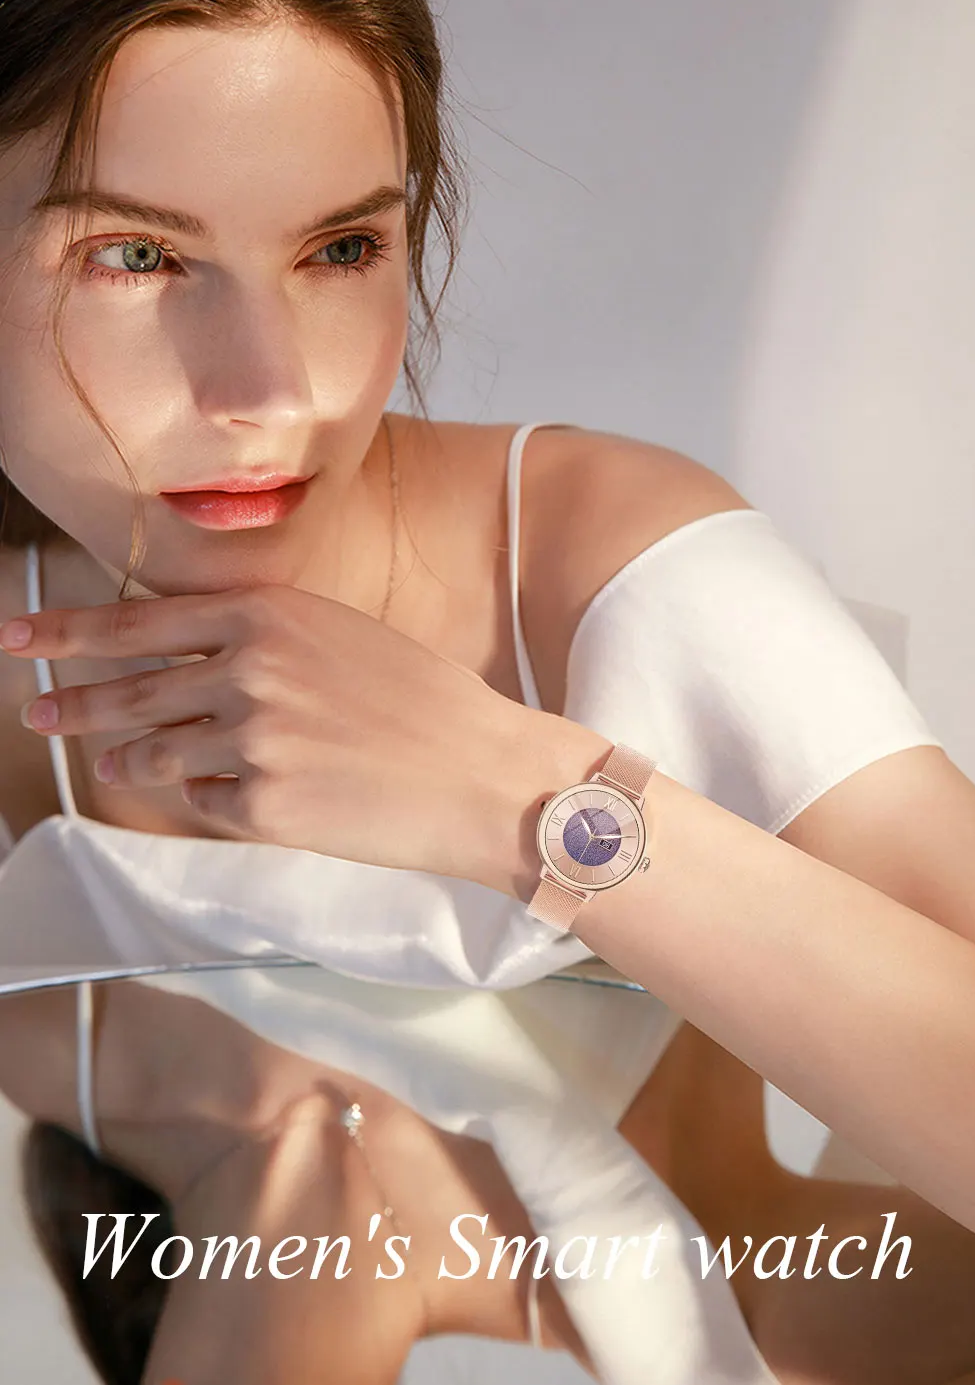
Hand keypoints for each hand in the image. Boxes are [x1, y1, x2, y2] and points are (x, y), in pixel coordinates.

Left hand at [0, 584, 596, 886]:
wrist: (483, 774)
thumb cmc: (424, 702)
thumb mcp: (338, 638)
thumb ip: (257, 639)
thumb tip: (180, 659)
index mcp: (266, 613)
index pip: (136, 621)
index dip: (64, 631)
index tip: (14, 639)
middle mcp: (247, 668)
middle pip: (129, 690)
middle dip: (75, 706)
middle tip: (38, 716)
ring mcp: (250, 740)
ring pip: (153, 754)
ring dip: (137, 762)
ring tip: (131, 768)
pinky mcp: (260, 806)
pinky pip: (200, 801)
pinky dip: (210, 798)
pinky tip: (252, 793)